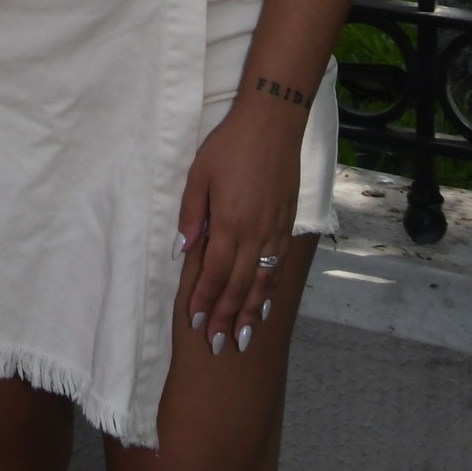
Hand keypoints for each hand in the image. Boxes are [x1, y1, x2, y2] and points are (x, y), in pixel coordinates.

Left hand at [175, 109, 298, 356]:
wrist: (273, 124)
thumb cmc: (229, 145)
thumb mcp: (200, 174)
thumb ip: (192, 213)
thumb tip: (184, 249)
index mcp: (230, 222)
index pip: (216, 273)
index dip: (205, 300)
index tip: (195, 324)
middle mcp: (256, 234)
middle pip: (240, 286)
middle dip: (226, 318)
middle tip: (217, 347)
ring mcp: (275, 232)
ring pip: (262, 283)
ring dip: (249, 313)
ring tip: (240, 339)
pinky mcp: (287, 225)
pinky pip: (277, 268)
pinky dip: (270, 292)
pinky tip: (263, 306)